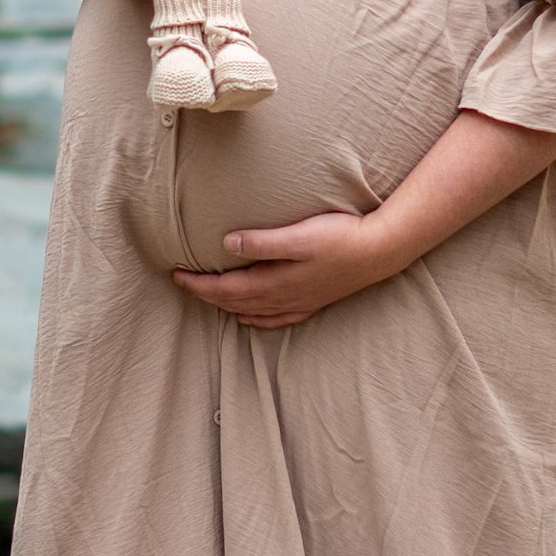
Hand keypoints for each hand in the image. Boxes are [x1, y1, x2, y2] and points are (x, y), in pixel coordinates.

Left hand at [171, 212, 400, 327]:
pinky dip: (256, 319)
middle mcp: (283, 298)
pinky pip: (276, 318)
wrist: (379, 251)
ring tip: (207, 298)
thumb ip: (262, 242)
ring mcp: (298, 302)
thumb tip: (226, 245)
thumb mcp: (298, 235)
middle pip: (234, 303)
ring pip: (252, 312)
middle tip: (182, 283)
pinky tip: (249, 318)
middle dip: (206, 295)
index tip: (175, 274)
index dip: (198, 284)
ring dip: (227, 307)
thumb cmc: (340, 238)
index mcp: (274, 282)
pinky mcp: (313, 301)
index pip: (225, 289)